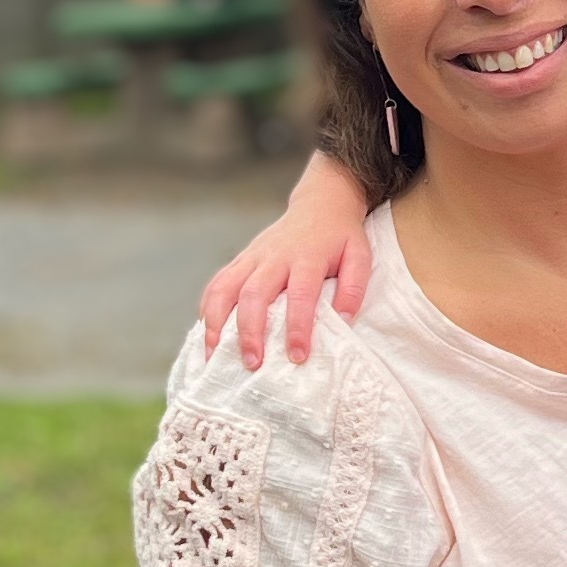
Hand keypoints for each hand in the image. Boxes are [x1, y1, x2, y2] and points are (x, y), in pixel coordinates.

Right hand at [198, 151, 377, 369]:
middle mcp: (274, 257)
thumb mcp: (359, 255)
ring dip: (216, 323)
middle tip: (252, 364)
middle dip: (250, 332)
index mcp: (306, 257)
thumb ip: (354, 287)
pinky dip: (207, 310)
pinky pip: (217, 283)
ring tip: (213, 356)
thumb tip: (344, 321)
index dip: (298, 327)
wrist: (320, 203)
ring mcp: (252, 257)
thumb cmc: (340, 236)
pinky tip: (207, 336)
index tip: (298, 356)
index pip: (300, 295)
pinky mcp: (240, 259)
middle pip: (254, 294)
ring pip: (225, 287)